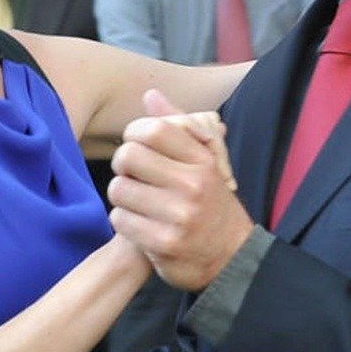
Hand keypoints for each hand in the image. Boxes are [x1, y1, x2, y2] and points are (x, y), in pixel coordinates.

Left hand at [108, 90, 253, 291]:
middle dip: (122, 165)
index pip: (152, 130)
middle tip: (132, 175)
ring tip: (137, 201)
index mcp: (203, 160)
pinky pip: (120, 219)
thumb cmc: (211, 204)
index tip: (137, 146)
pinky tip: (140, 223)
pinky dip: (124, 220)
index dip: (133, 134)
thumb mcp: (205, 162)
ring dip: (122, 195)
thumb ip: (178, 127)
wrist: (231, 256)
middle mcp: (193, 185)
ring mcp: (179, 216)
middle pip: (128, 156)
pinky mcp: (164, 244)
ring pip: (119, 189)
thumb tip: (150, 95)